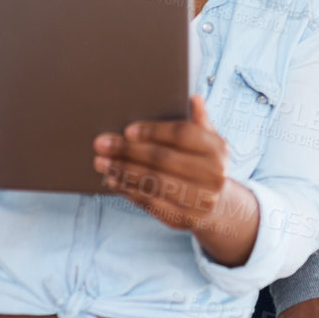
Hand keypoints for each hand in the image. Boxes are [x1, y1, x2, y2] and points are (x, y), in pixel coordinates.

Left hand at [93, 95, 258, 264]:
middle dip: (127, 151)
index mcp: (218, 149)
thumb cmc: (203, 165)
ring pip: (153, 182)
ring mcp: (200, 200)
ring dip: (123, 171)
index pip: (182, 135)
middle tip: (101, 143)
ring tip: (101, 162)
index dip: (153, 131)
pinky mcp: (184, 219)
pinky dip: (129, 191)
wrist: (217, 206)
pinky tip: (114, 181)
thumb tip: (194, 98)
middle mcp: (214, 175)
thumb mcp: (207, 142)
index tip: (127, 130)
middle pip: (163, 159)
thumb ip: (199, 121)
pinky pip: (150, 202)